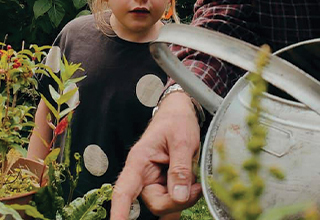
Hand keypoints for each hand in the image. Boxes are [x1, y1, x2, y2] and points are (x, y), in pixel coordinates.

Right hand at [110, 92, 201, 218]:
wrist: (180, 112)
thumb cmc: (177, 121)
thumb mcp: (182, 140)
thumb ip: (180, 168)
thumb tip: (179, 197)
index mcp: (139, 160)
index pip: (124, 190)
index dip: (119, 211)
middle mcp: (142, 173)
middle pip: (154, 202)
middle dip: (177, 201)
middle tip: (197, 187)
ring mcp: (153, 179)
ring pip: (165, 202)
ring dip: (183, 198)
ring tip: (196, 181)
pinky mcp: (163, 182)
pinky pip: (172, 198)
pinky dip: (184, 196)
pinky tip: (193, 188)